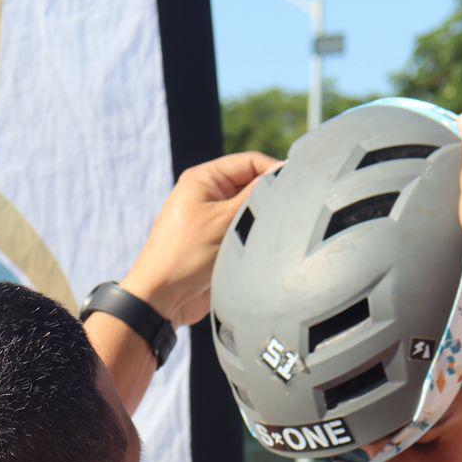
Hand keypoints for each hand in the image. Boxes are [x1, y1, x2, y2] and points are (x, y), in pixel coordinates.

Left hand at [121, 151, 278, 325]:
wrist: (163, 299)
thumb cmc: (186, 255)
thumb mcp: (225, 219)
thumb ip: (256, 195)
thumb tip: (286, 174)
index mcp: (205, 178)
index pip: (251, 162)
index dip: (276, 171)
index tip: (298, 188)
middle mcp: (210, 195)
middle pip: (254, 186)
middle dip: (272, 199)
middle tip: (290, 214)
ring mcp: (215, 219)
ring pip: (254, 211)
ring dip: (266, 222)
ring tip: (276, 235)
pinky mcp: (221, 243)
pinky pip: (248, 232)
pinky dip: (259, 238)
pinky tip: (268, 249)